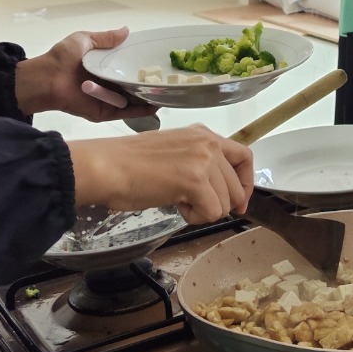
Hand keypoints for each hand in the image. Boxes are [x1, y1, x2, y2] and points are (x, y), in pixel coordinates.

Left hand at [14, 28, 157, 121]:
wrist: (47, 79)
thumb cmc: (62, 58)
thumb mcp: (85, 40)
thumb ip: (105, 38)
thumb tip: (127, 30)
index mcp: (103, 67)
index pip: (128, 66)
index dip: (143, 64)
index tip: (160, 61)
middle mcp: (108, 84)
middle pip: (134, 84)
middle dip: (150, 82)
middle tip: (170, 78)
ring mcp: (108, 99)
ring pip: (134, 99)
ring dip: (150, 96)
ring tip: (170, 91)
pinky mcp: (105, 112)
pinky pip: (126, 112)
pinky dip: (141, 110)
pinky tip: (156, 104)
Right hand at [67, 126, 252, 223]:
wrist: (106, 167)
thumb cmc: (129, 165)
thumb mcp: (174, 154)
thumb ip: (199, 164)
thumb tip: (220, 191)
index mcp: (203, 134)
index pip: (243, 156)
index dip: (245, 183)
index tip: (239, 202)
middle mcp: (208, 143)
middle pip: (237, 186)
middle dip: (221, 205)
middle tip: (195, 207)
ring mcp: (203, 160)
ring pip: (225, 203)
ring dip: (203, 211)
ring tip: (178, 201)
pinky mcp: (195, 180)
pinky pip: (212, 212)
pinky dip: (195, 218)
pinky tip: (176, 206)